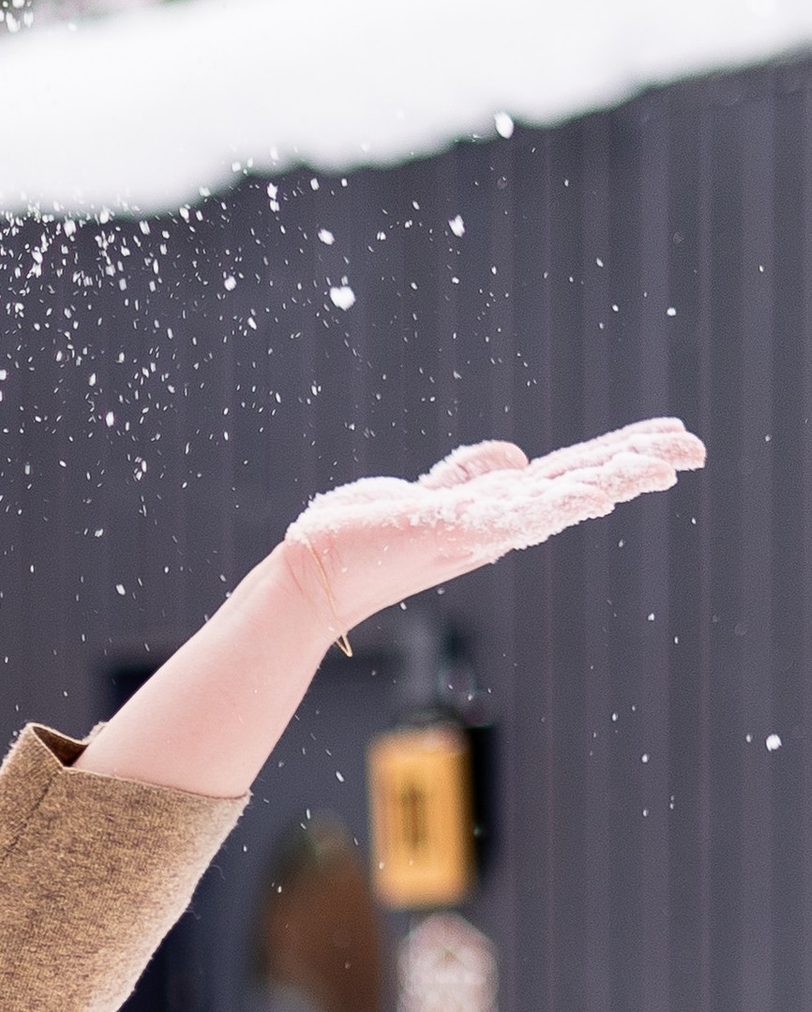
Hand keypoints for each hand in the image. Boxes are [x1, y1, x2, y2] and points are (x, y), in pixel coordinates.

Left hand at [283, 418, 703, 641]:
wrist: (314, 571)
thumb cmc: (365, 537)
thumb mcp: (427, 495)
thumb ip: (470, 475)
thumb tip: (516, 455)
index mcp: (497, 510)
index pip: (570, 476)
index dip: (620, 456)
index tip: (671, 439)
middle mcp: (497, 524)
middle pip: (580, 487)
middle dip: (638, 467)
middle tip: (697, 448)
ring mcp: (478, 530)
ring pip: (558, 503)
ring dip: (611, 481)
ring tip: (662, 464)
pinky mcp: (448, 530)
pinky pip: (513, 515)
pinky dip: (556, 503)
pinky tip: (594, 491)